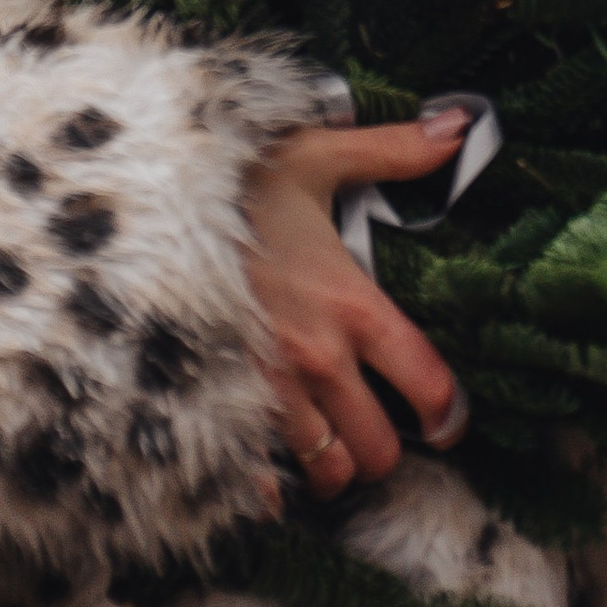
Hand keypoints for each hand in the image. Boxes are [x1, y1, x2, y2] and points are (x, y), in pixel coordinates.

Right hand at [245, 109, 468, 498]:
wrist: (147, 202)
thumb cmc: (237, 180)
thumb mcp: (318, 156)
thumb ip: (394, 151)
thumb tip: (459, 127)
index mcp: (352, 304)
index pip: (425, 381)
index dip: (448, 413)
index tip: (448, 423)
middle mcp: (316, 357)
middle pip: (377, 448)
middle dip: (384, 447)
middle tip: (374, 429)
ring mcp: (265, 387)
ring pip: (323, 470)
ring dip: (330, 463)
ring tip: (326, 440)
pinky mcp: (216, 402)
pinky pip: (255, 475)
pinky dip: (268, 479)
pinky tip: (269, 462)